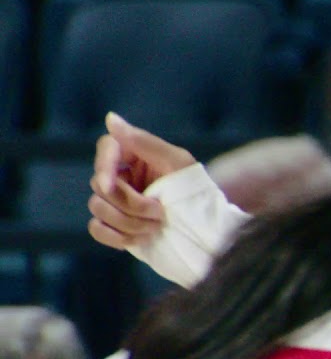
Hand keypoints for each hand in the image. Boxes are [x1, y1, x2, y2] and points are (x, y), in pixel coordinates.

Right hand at [87, 112, 195, 249]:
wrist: (206, 223)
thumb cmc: (195, 186)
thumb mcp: (177, 161)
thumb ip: (144, 141)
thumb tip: (110, 118)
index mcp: (133, 153)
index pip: (106, 148)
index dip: (103, 166)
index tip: (111, 185)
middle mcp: (119, 174)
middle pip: (100, 185)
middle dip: (130, 203)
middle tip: (161, 212)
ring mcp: (114, 200)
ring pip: (97, 208)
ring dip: (128, 222)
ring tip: (157, 227)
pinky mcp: (115, 225)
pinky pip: (97, 229)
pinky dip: (115, 237)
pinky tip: (139, 239)